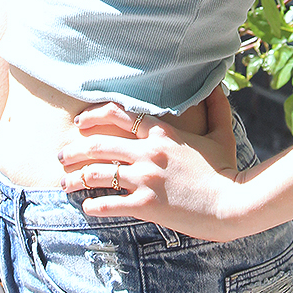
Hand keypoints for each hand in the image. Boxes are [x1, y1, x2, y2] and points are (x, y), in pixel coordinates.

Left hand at [58, 86, 246, 240]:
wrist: (232, 203)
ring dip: (75, 179)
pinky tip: (87, 208)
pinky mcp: (145, 205)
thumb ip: (216, 107)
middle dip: (73, 150)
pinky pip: (109, 203)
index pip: (118, 114)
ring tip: (64, 184)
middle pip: (98, 144)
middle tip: (60, 156)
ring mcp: (145, 178)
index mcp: (162, 132)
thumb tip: (217, 84)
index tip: (79, 123)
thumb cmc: (227, 168)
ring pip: (96, 174)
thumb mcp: (221, 133)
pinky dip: (93, 206)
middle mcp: (148, 152)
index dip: (93, 116)